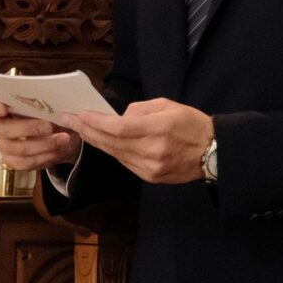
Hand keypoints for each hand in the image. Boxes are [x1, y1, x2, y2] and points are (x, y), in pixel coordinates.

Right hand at [0, 96, 80, 169]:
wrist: (61, 133)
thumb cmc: (51, 113)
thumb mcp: (49, 103)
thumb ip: (43, 101)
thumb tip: (51, 102)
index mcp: (1, 105)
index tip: (4, 108)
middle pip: (2, 129)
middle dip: (28, 128)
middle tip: (49, 126)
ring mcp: (4, 144)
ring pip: (17, 148)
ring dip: (43, 144)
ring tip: (62, 139)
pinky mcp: (12, 160)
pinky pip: (25, 162)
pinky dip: (44, 157)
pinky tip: (57, 150)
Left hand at [63, 98, 213, 184]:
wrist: (213, 152)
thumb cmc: (192, 123)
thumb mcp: (168, 105)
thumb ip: (140, 109)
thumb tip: (119, 116)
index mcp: (157, 130)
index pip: (118, 128)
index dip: (95, 122)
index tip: (78, 114)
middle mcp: (151, 152)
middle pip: (111, 143)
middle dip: (88, 131)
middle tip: (69, 120)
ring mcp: (150, 168)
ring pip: (115, 154)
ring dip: (96, 142)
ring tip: (81, 130)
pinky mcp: (150, 177)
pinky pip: (124, 162)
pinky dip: (112, 152)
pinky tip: (102, 143)